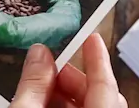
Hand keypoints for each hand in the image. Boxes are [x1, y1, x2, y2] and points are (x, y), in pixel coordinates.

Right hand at [10, 34, 125, 107]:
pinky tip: (42, 105)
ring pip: (91, 107)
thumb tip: (39, 54)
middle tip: (48, 68)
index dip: (98, 57)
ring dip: (65, 95)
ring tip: (37, 91)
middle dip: (72, 78)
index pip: (105, 84)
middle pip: (99, 95)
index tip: (92, 37)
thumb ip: (33, 83)